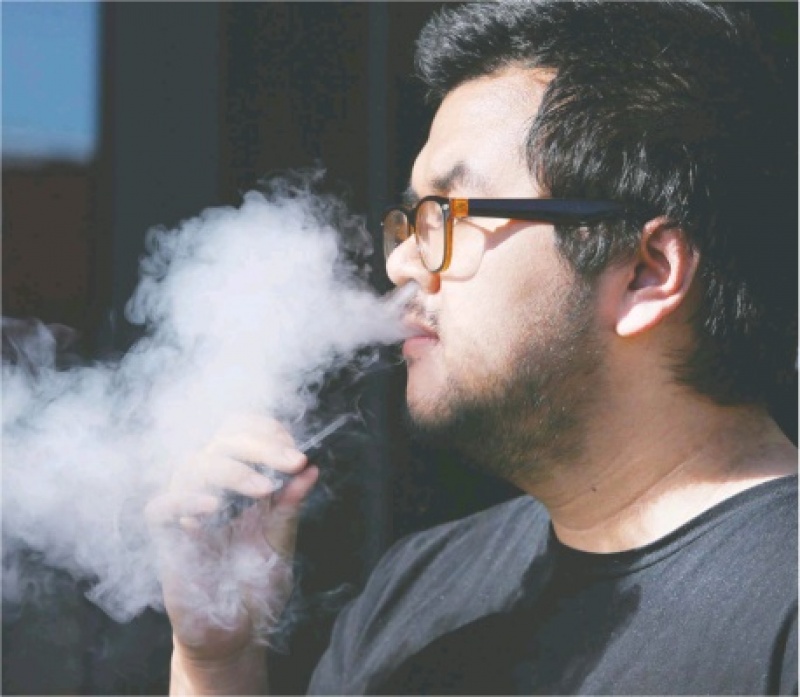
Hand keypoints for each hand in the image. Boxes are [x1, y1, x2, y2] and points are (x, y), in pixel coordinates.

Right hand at [146, 415, 317, 690]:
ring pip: (194, 465)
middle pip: (222, 441)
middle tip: (292, 462)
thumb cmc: (255, 585)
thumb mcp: (281, 540)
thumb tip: (311, 470)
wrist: (235, 635)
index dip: (267, 433)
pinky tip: (213, 507)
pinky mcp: (167, 537)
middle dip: (261, 446)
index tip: (296, 455)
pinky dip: (185, 499)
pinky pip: (162, 506)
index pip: (241, 432)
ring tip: (264, 489)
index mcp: (240, 480)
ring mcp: (187, 509)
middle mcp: (211, 487)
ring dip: (232, 470)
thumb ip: (290, 505)